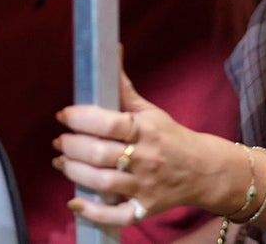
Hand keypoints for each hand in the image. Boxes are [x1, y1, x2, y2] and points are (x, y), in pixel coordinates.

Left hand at [53, 65, 234, 226]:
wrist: (204, 171)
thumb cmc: (172, 137)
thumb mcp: (151, 111)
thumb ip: (124, 88)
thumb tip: (111, 50)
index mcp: (147, 130)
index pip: (110, 123)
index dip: (82, 118)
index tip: (64, 115)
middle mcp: (146, 159)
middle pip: (100, 154)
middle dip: (72, 146)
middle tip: (61, 140)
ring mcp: (144, 187)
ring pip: (102, 183)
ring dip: (74, 173)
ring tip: (62, 162)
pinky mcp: (143, 209)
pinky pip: (114, 216)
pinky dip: (92, 212)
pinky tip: (74, 202)